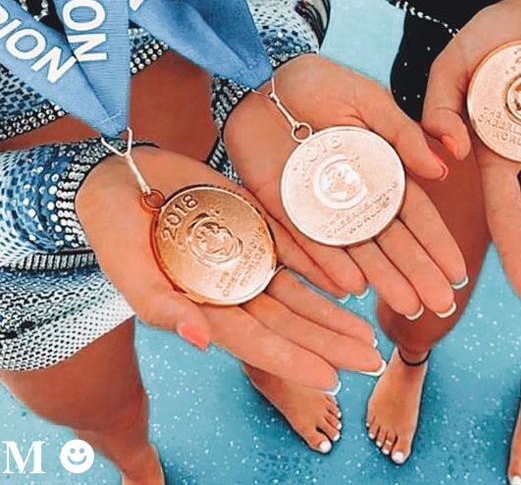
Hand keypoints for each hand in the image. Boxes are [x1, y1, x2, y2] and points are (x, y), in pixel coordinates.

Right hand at [77, 146, 381, 390]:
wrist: (122, 178)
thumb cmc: (114, 228)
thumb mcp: (128, 269)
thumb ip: (161, 307)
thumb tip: (201, 341)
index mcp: (202, 307)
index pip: (255, 341)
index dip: (293, 359)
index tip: (332, 377)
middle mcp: (231, 288)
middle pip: (289, 321)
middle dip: (329, 343)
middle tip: (370, 360)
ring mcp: (246, 257)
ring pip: (299, 292)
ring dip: (333, 312)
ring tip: (368, 333)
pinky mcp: (256, 226)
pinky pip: (295, 248)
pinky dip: (322, 264)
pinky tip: (351, 280)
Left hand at [223, 54, 467, 318]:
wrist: (261, 79)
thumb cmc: (319, 84)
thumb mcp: (368, 102)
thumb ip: (402, 135)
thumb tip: (442, 171)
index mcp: (380, 170)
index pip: (414, 213)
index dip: (436, 242)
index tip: (457, 273)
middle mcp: (354, 195)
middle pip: (390, 240)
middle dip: (417, 271)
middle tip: (440, 304)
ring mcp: (320, 207)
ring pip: (356, 249)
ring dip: (382, 276)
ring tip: (406, 305)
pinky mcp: (284, 210)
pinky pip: (308, 242)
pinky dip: (329, 263)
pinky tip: (352, 286)